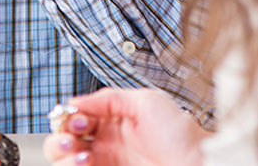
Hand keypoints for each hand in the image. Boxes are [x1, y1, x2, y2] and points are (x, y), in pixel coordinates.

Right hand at [43, 88, 207, 165]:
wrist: (197, 162)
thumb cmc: (180, 133)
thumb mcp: (146, 101)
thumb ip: (109, 97)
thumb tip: (75, 102)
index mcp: (111, 120)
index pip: (74, 117)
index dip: (68, 117)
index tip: (77, 119)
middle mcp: (104, 143)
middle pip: (63, 140)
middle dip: (60, 138)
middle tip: (73, 139)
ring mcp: (104, 163)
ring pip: (64, 160)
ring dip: (63, 156)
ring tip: (82, 155)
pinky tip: (86, 163)